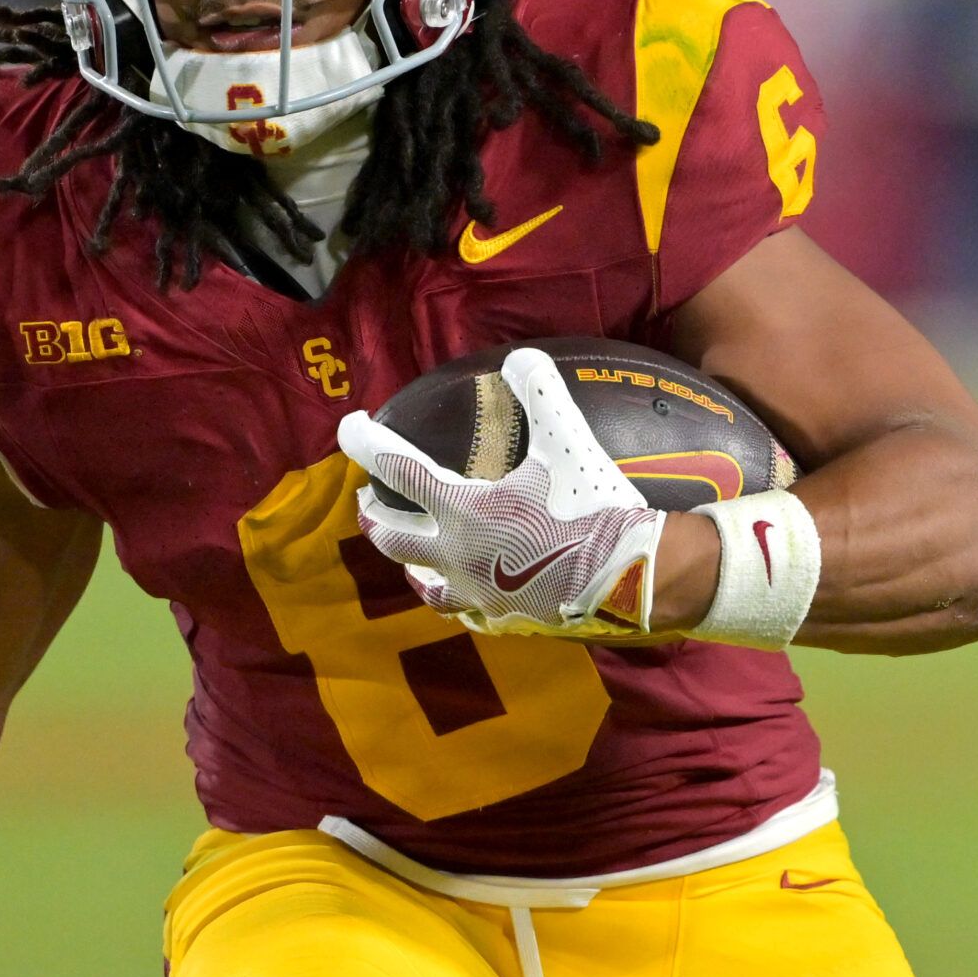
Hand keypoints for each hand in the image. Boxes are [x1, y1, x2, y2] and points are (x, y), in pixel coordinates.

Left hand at [338, 346, 665, 634]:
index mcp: (462, 511)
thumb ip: (540, 395)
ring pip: (424, 584)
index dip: (366, 445)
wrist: (629, 577)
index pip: (399, 471)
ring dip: (409, 565)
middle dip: (375, 516)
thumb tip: (521, 356)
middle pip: (393, 538)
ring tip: (408, 559)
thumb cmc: (592, 508)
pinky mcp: (504, 620)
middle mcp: (457, 556)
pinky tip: (464, 596)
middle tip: (366, 502)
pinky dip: (458, 599)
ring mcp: (478, 594)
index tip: (348, 427)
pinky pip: (466, 613)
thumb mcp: (567, 442)